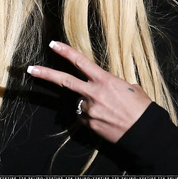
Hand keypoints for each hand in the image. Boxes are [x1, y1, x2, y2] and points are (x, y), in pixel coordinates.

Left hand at [27, 40, 151, 142]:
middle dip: (45, 74)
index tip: (53, 44)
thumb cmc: (142, 108)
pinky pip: (85, 117)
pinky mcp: (89, 124)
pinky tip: (107, 120)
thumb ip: (112, 84)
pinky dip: (92, 117)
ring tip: (109, 110)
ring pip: (80, 102)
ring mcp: (89, 110)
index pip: (80, 61)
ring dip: (89, 103)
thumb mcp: (130, 88)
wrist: (146, 134)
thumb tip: (104, 87)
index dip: (65, 51)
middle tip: (31, 69)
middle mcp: (93, 93)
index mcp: (104, 80)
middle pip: (64, 80)